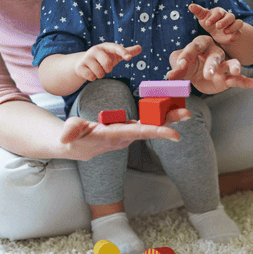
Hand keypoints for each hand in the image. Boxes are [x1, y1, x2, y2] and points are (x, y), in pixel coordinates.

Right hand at [59, 108, 188, 159]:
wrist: (77, 146)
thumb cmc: (74, 137)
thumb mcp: (70, 132)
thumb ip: (69, 132)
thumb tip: (65, 138)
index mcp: (115, 135)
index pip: (139, 132)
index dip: (157, 131)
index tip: (175, 134)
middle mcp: (125, 135)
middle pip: (151, 128)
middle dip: (169, 122)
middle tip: (187, 115)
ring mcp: (128, 132)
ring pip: (151, 124)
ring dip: (168, 117)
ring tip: (185, 110)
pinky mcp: (128, 128)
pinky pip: (146, 121)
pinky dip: (158, 114)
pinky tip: (170, 107)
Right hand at [75, 43, 141, 82]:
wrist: (83, 63)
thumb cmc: (103, 58)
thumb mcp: (115, 55)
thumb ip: (128, 52)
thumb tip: (140, 47)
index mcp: (106, 47)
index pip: (116, 48)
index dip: (123, 52)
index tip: (129, 58)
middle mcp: (95, 50)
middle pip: (107, 64)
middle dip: (108, 69)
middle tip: (104, 67)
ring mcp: (87, 57)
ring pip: (99, 72)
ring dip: (100, 74)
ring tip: (96, 69)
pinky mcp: (80, 66)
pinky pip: (91, 77)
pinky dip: (92, 78)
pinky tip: (90, 72)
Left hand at [166, 35, 252, 94]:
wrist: (194, 75)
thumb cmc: (185, 65)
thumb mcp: (178, 66)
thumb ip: (175, 69)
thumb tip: (170, 76)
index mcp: (200, 44)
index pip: (194, 47)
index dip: (187, 55)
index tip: (180, 64)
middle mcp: (214, 52)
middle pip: (215, 56)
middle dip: (212, 65)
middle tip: (208, 74)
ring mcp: (223, 65)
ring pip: (229, 64)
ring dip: (233, 67)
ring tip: (237, 70)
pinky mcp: (227, 78)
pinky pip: (239, 80)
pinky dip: (247, 82)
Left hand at [189, 3, 243, 44]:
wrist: (216, 32)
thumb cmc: (209, 21)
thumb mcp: (202, 17)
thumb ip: (198, 11)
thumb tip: (190, 6)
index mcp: (219, 12)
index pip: (218, 12)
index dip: (213, 18)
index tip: (207, 24)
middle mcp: (228, 17)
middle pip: (230, 16)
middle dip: (224, 21)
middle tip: (217, 26)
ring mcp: (233, 25)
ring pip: (238, 23)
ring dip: (233, 27)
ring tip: (225, 32)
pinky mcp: (236, 32)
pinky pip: (239, 33)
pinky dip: (236, 35)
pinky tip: (230, 39)